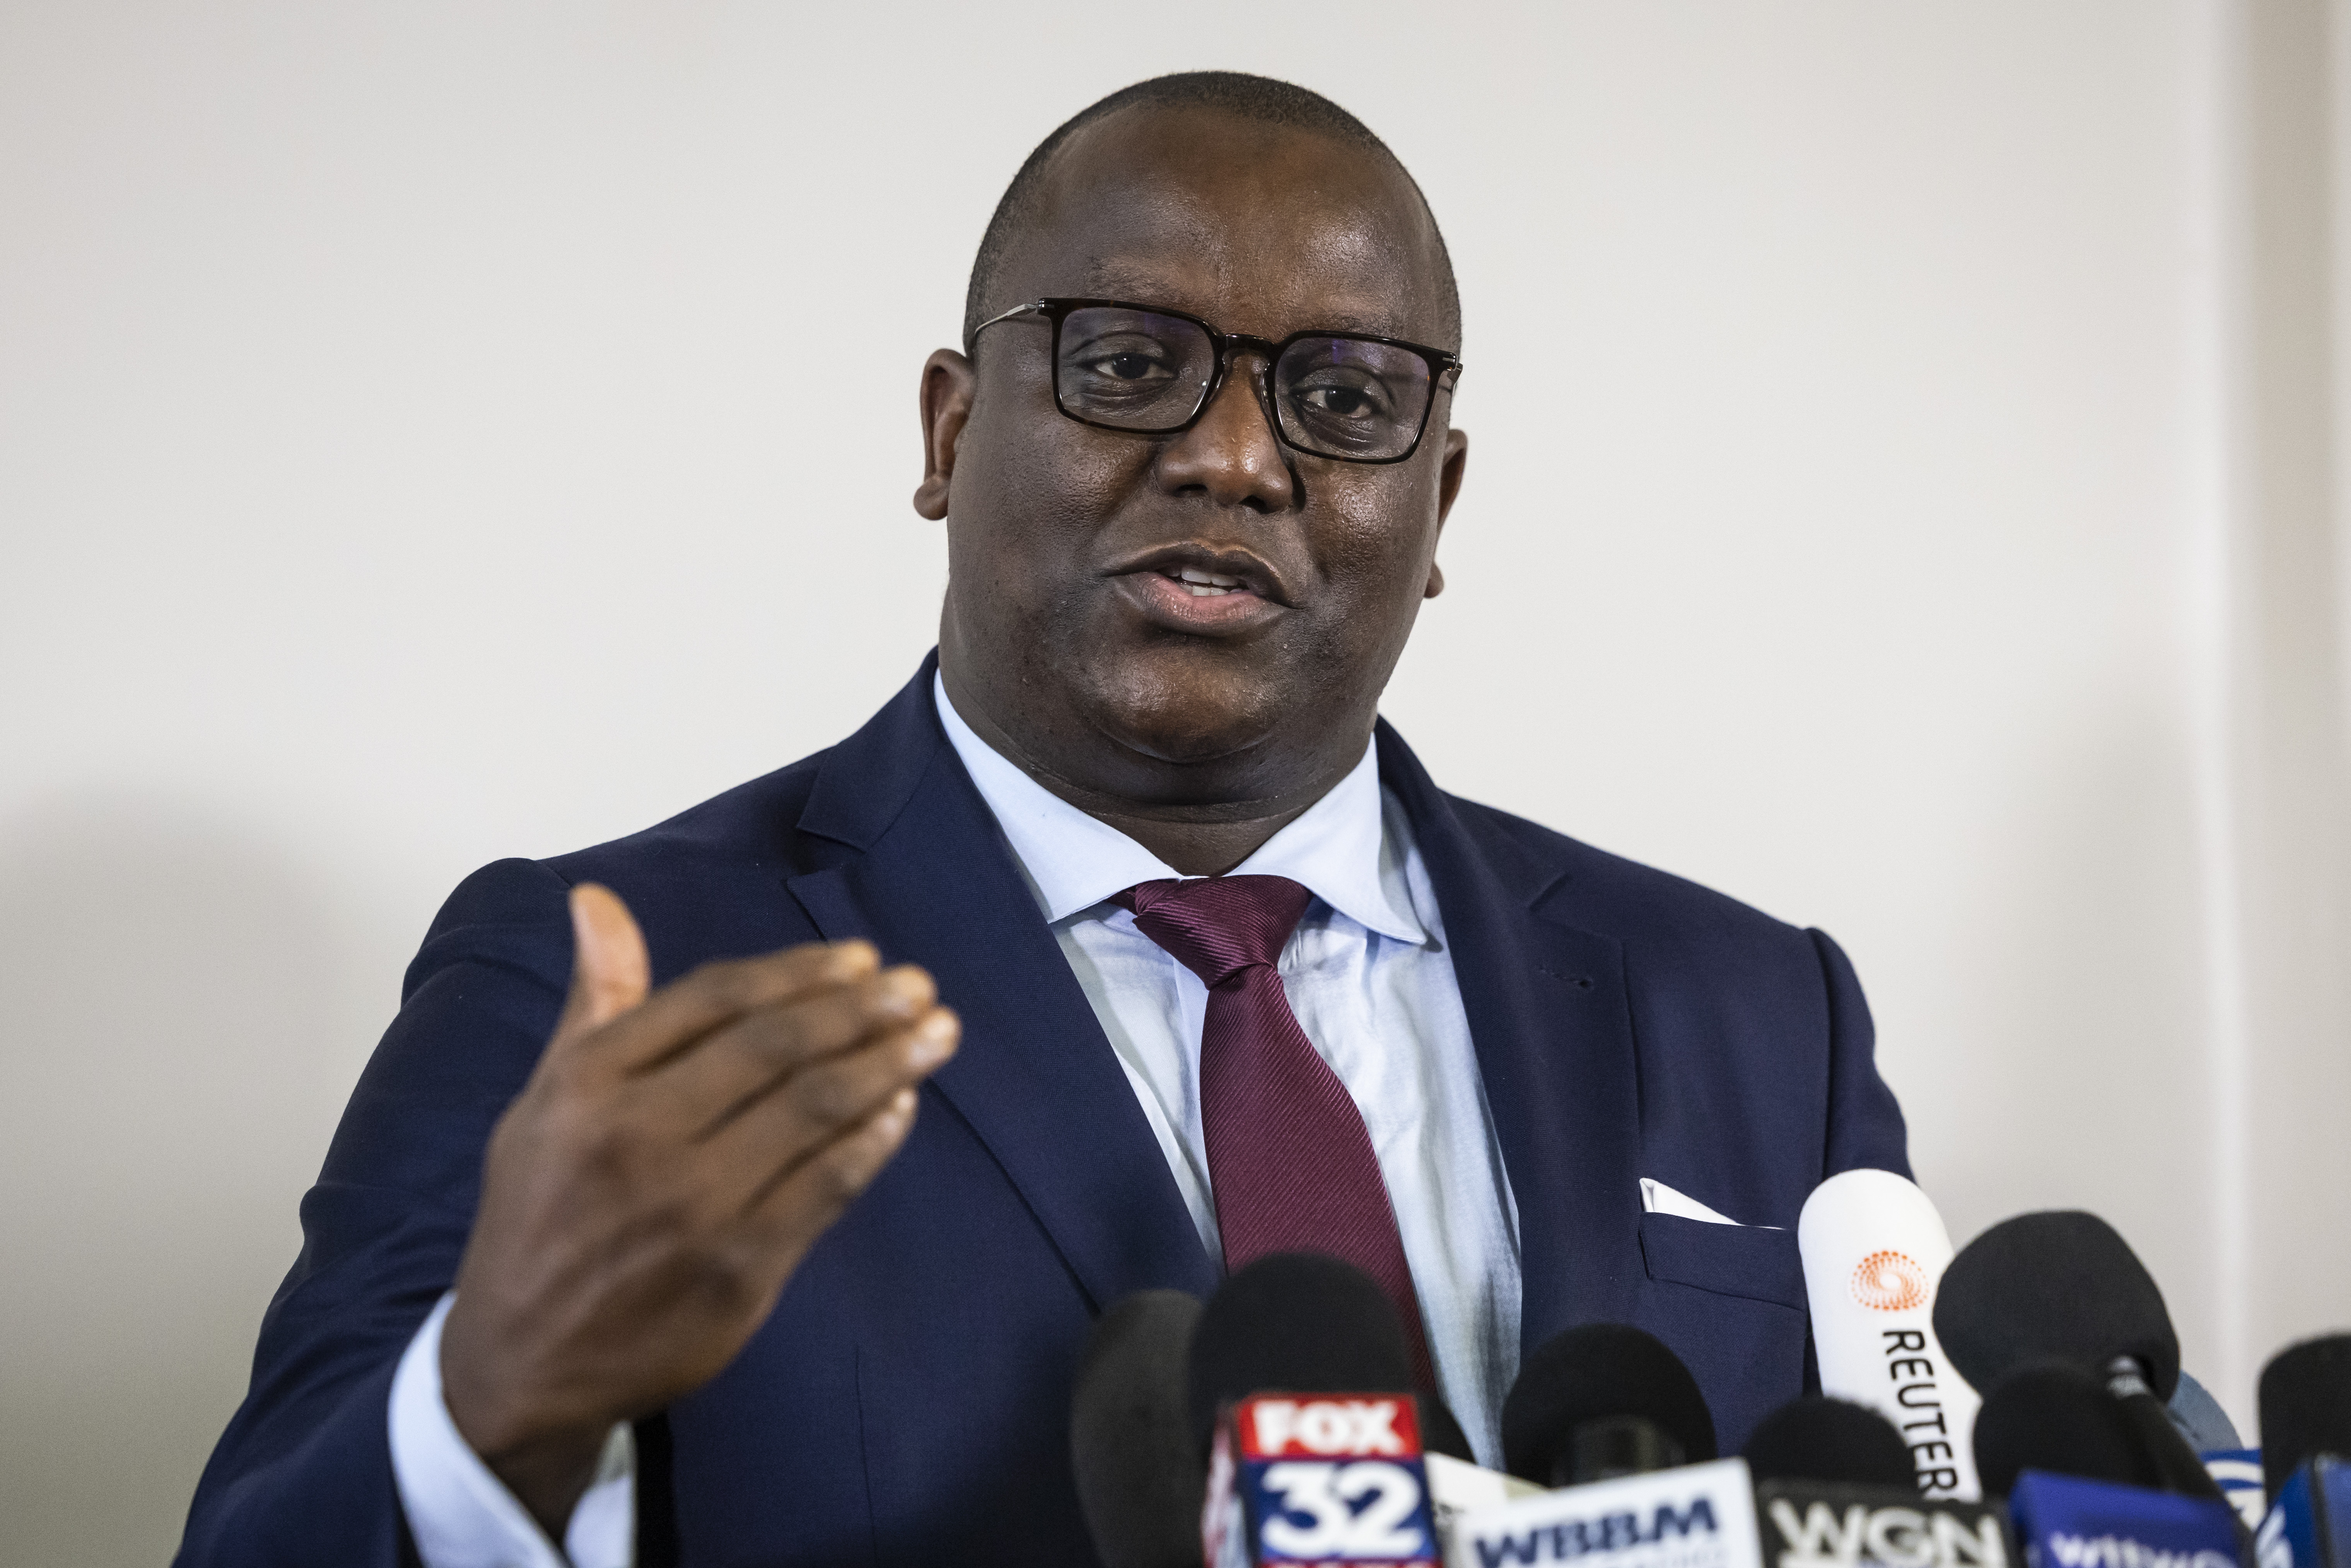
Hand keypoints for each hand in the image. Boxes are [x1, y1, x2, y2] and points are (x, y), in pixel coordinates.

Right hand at [438, 884, 957, 1534]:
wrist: (521, 1364)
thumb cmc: (539, 1214)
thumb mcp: (545, 1100)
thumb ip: (594, 1001)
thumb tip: (596, 899)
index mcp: (592, 1084)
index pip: (717, 999)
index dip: (798, 972)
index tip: (859, 958)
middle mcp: (641, 1136)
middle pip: (777, 1047)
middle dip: (861, 1009)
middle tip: (917, 987)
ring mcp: (694, 1207)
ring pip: (814, 1111)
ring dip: (888, 1063)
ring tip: (936, 1032)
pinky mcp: (739, 1270)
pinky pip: (826, 1187)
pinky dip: (873, 1141)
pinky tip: (903, 1106)